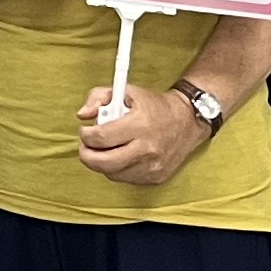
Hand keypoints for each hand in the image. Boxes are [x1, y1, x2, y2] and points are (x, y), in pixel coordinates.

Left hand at [77, 82, 208, 187]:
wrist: (188, 121)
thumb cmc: (155, 106)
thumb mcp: (126, 91)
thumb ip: (98, 97)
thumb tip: (82, 115)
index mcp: (140, 124)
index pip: (101, 138)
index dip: (86, 135)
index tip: (86, 131)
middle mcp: (147, 148)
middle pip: (103, 163)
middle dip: (88, 154)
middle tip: (87, 146)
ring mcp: (152, 167)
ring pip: (112, 173)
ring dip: (103, 162)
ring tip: (107, 148)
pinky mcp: (155, 178)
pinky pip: (126, 179)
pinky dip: (118, 169)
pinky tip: (123, 156)